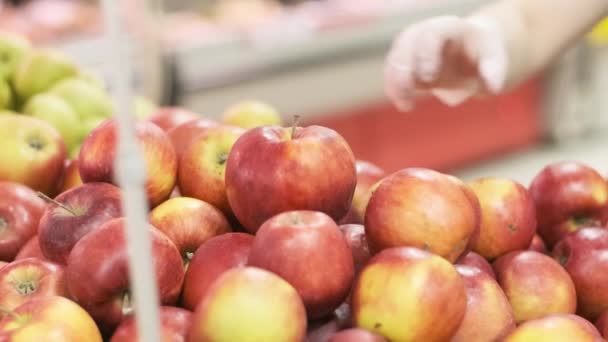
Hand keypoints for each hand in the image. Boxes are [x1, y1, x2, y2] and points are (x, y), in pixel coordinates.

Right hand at [384, 15, 507, 110]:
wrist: (471, 54)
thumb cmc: (483, 55)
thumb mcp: (495, 58)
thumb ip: (494, 69)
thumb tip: (491, 87)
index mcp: (448, 26)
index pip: (431, 34)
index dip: (426, 54)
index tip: (428, 77)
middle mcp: (425, 31)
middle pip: (405, 44)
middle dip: (404, 69)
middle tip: (409, 92)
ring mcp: (411, 46)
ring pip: (395, 58)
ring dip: (395, 82)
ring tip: (406, 105)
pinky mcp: (405, 62)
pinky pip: (392, 73)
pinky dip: (394, 88)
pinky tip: (403, 104)